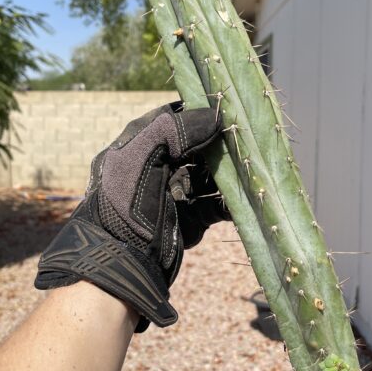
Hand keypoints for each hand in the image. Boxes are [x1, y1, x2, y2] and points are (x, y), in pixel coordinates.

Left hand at [35, 102, 227, 330]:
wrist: (122, 260)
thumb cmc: (126, 200)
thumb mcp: (142, 156)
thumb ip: (175, 130)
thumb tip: (213, 116)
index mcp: (142, 147)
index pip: (175, 121)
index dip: (199, 115)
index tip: (226, 110)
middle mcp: (160, 168)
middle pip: (198, 149)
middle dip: (220, 146)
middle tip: (244, 140)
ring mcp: (175, 194)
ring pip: (210, 177)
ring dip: (229, 175)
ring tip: (250, 170)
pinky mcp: (189, 219)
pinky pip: (214, 205)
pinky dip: (228, 203)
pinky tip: (242, 200)